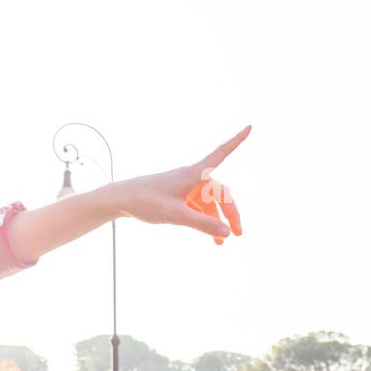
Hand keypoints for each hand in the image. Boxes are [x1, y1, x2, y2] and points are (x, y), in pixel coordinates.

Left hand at [105, 125, 249, 245]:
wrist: (120, 200)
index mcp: (194, 174)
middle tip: (238, 234)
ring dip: (215, 221)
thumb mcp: (176, 215)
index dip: (236, 141)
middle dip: (230, 212)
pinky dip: (203, 219)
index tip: (250, 127)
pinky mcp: (176, 196)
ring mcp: (184, 187)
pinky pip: (196, 206)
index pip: (221, 154)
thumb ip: (203, 224)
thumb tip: (227, 232)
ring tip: (219, 244)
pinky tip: (207, 236)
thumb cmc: (146, 202)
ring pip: (208, 203)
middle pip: (219, 193)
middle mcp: (191, 178)